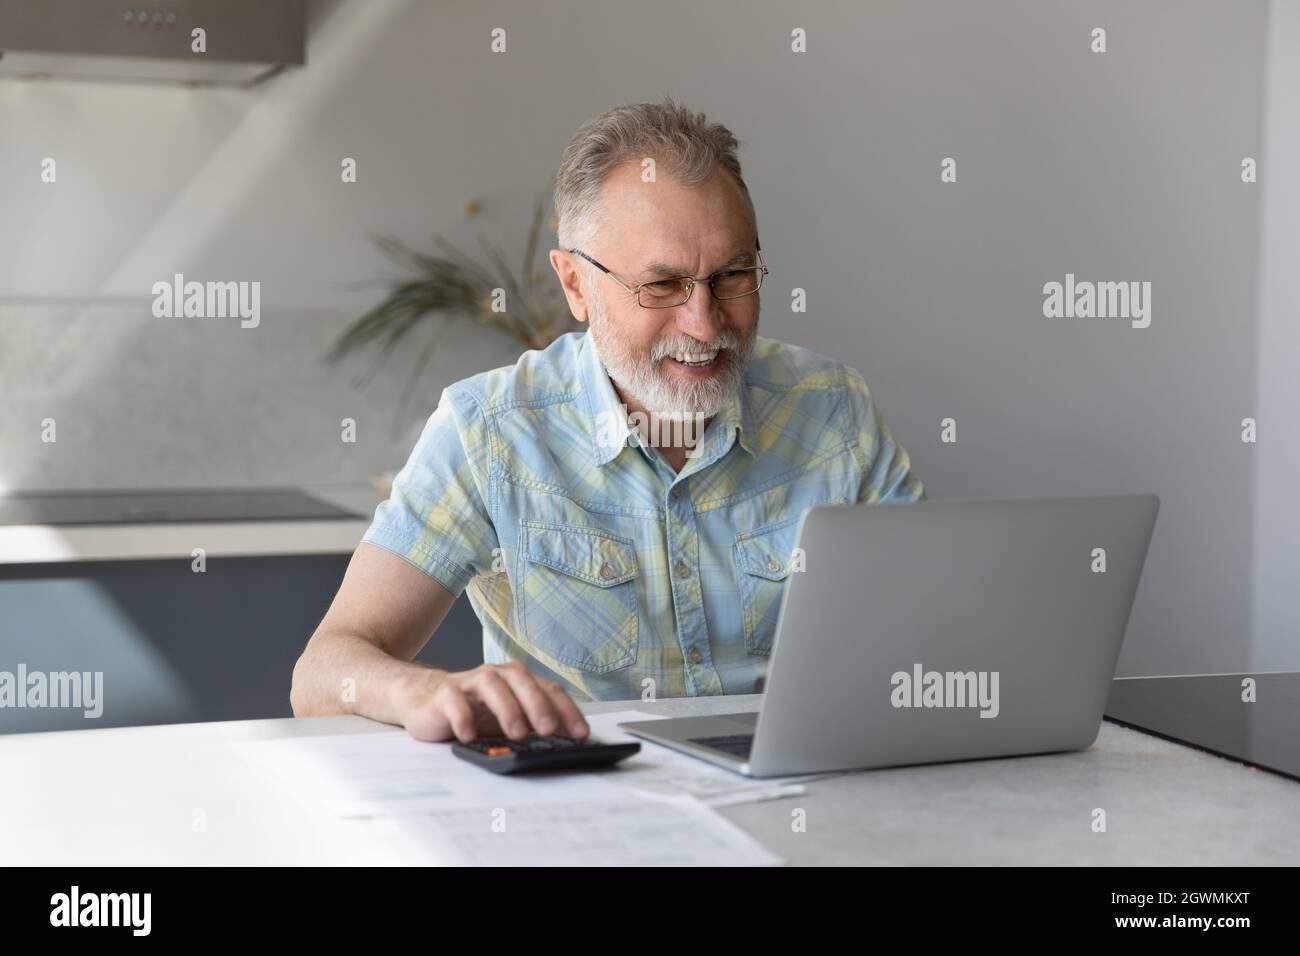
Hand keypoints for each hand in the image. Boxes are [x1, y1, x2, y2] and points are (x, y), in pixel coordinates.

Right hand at [403, 661, 588, 742]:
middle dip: (538, 705)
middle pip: (521, 680)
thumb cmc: (472, 710)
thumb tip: (565, 747)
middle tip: (550, 730)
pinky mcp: (443, 695)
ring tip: (517, 733)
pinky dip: (463, 716)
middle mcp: (496, 676)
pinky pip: (454, 701)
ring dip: (507, 707)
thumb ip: (531, 726)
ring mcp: (469, 683)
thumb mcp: (506, 719)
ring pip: (491, 684)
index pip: (549, 690)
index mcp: (517, 681)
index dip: (567, 711)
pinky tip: (469, 735)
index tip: (580, 735)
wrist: (422, 700)